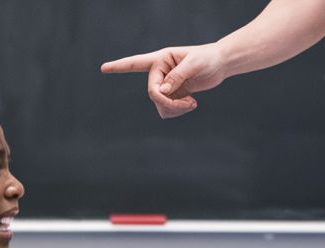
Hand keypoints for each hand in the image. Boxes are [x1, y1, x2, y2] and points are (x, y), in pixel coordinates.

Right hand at [101, 43, 227, 118]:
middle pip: (152, 93)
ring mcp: (165, 85)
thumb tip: (161, 91)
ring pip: (159, 105)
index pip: (136, 63)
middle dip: (169, 102)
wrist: (220, 65)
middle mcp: (159, 72)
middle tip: (187, 104)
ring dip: (174, 109)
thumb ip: (177, 76)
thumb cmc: (208, 58)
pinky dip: (178, 111)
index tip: (104, 68)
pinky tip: (191, 105)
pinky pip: (167, 110)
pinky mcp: (172, 95)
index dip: (119, 66)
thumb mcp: (194, 64)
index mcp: (161, 59)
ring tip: (192, 104)